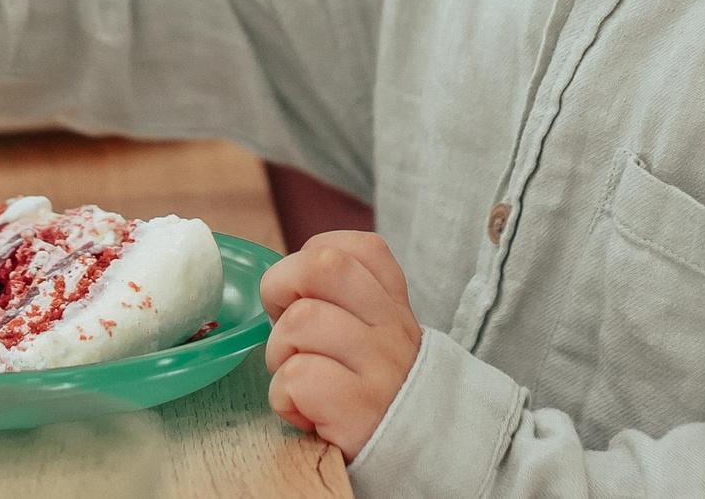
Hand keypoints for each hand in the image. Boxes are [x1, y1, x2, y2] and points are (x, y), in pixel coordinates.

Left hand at [260, 231, 423, 460]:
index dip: (312, 259)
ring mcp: (379, 367)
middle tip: (286, 327)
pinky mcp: (359, 410)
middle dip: (281, 287)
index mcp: (393, 303)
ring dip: (278, 352)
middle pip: (322, 266)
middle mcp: (391, 327)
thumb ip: (342, 301)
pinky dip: (283, 395)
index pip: (357, 248)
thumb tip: (280, 284)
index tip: (306, 293)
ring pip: (300, 321)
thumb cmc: (377, 391)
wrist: (426, 455)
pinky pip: (298, 377)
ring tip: (296, 375)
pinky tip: (302, 409)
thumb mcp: (377, 336)